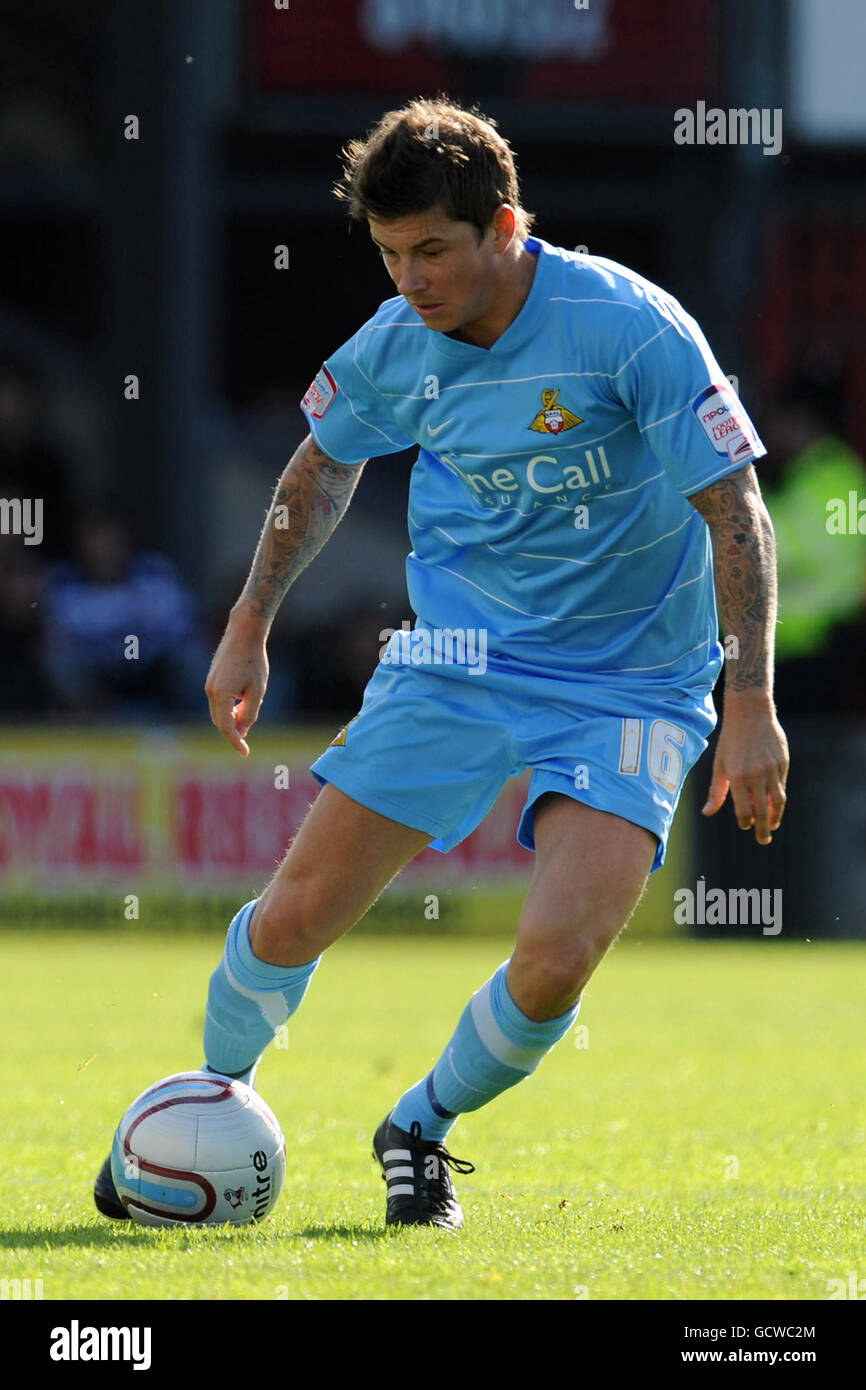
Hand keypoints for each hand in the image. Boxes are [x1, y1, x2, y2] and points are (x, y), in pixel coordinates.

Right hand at [204, 611, 268, 756]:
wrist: (243, 633)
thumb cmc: (254, 661)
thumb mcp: (257, 690)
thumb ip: (249, 713)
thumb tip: (242, 731)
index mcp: (221, 695)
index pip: (227, 727)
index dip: (236, 742)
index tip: (245, 753)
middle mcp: (210, 691)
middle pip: (220, 722)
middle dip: (233, 732)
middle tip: (246, 742)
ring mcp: (209, 685)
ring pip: (218, 712)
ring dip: (231, 720)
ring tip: (247, 722)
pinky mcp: (212, 679)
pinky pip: (218, 701)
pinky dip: (228, 709)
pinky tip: (242, 706)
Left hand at [702, 692, 788, 844]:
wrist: (750, 713)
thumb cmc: (731, 740)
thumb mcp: (720, 765)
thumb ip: (716, 791)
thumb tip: (707, 813)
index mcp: (737, 777)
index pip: (744, 810)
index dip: (745, 822)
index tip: (746, 825)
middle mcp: (755, 775)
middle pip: (763, 811)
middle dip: (763, 829)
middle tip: (764, 840)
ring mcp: (772, 769)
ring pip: (778, 800)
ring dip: (776, 816)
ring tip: (773, 825)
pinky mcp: (783, 763)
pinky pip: (782, 785)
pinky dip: (779, 797)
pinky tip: (775, 803)